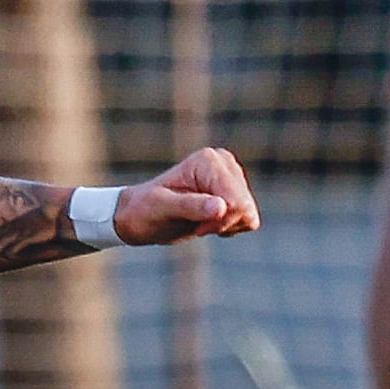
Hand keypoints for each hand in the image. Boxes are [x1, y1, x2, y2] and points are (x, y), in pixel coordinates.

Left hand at [114, 146, 259, 244]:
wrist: (140, 216)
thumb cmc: (145, 210)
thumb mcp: (162, 210)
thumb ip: (191, 207)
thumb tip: (222, 208)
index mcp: (208, 161)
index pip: (236, 201)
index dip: (218, 222)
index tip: (194, 224)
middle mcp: (225, 163)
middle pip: (245, 208)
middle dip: (221, 224)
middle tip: (195, 224)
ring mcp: (232, 177)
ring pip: (249, 215)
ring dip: (225, 227)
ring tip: (199, 222)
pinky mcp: (236, 192)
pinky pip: (249, 220)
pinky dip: (229, 228)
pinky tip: (208, 222)